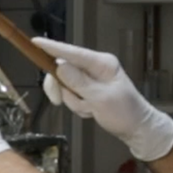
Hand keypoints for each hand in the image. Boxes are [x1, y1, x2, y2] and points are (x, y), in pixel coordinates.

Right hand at [33, 37, 172, 161]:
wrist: (137, 129)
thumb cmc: (125, 113)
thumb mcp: (101, 99)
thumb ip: (79, 82)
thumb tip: (59, 65)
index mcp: (102, 63)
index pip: (72, 53)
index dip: (52, 48)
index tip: (35, 42)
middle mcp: (94, 67)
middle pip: (63, 70)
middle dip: (62, 88)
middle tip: (57, 101)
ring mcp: (90, 79)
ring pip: (66, 85)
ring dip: (74, 101)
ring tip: (90, 109)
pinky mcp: (88, 90)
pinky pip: (72, 95)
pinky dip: (78, 106)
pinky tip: (91, 111)